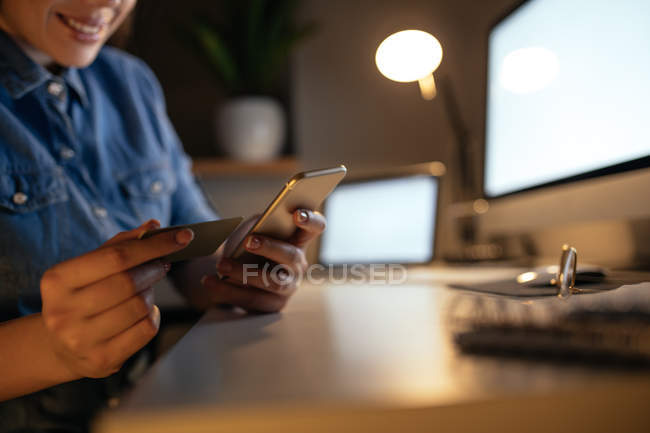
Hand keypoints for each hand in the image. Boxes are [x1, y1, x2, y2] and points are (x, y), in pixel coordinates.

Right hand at [40, 220, 193, 378]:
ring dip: (151, 294)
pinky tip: (142, 313)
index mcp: (58, 280)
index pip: (116, 257)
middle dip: (154, 269)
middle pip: (129, 283)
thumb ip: (121, 244)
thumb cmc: (81, 297)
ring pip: (140, 306)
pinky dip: (153, 315)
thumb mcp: (90, 267)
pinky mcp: (101, 360)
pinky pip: (146, 329)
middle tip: (162, 265)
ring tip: (144, 291)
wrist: (60, 346)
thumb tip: (153, 227)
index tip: (182, 237)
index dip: (154, 246)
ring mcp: (81, 339)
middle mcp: (63, 311)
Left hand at [201, 209, 325, 312]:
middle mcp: (298, 265)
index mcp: (298, 240)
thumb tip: (258, 226)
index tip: (296, 214)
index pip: (315, 228)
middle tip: (249, 242)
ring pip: (273, 281)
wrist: (229, 272)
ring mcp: (288, 288)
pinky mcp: (272, 306)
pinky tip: (210, 281)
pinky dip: (228, 290)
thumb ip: (260, 223)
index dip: (310, 220)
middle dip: (270, 248)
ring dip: (245, 272)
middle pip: (291, 256)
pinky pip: (252, 300)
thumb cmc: (246, 246)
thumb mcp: (254, 228)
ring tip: (221, 264)